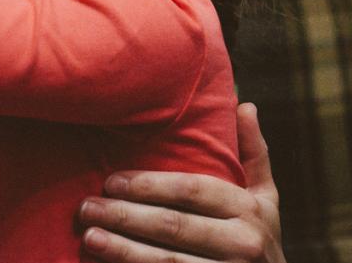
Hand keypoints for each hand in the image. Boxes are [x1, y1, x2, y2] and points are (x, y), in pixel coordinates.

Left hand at [78, 103, 284, 262]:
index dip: (149, 185)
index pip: (192, 190)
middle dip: (125, 215)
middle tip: (87, 207)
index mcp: (250, 209)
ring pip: (167, 260)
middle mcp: (244, 243)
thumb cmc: (260, 239)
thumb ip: (253, 152)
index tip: (111, 180)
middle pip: (173, 226)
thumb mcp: (265, 198)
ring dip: (123, 249)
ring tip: (90, 236)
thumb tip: (243, 103)